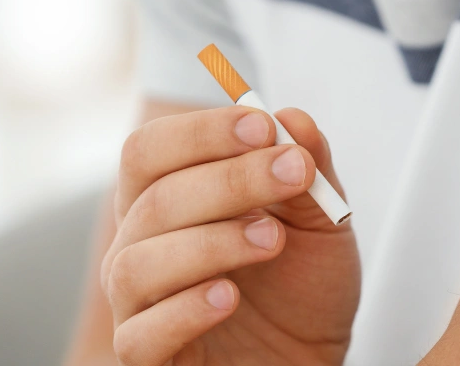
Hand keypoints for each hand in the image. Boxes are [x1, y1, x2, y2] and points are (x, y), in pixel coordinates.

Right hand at [100, 106, 359, 365]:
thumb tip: (292, 117)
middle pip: (152, 198)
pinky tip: (230, 296)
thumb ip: (309, 170)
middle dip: (229, 180)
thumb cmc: (303, 289)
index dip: (202, 133)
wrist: (311, 359)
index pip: (150, 151)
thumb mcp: (321, 222)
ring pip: (138, 264)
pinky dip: (186, 310)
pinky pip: (141, 336)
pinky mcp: (148, 358)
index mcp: (168, 201)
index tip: (263, 127)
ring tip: (272, 240)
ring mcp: (138, 305)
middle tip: (293, 173)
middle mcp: (141, 246)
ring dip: (212, 242)